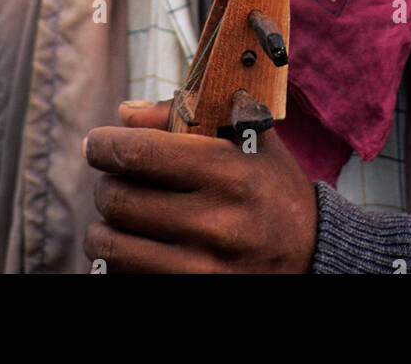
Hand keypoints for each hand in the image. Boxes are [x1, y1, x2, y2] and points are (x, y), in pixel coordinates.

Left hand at [83, 100, 317, 273]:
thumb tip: (125, 114)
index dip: (105, 145)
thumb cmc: (273, 187)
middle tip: (112, 179)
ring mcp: (203, 271)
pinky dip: (117, 264)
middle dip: (105, 185)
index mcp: (229, 174)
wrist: (312, 255)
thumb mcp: (248, 137)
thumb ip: (188, 115)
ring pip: (113, 248)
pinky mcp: (194, 296)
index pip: (141, 154)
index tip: (97, 143)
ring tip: (115, 217)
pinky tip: (131, 247)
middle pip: (120, 200)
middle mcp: (215, 224)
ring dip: (103, 228)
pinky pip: (127, 280)